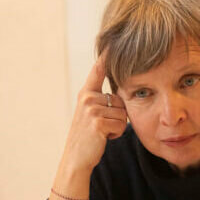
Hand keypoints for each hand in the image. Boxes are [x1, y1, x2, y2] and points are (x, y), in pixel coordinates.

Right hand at [62, 56, 127, 172]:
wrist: (76, 159)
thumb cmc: (88, 138)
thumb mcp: (91, 115)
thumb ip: (102, 101)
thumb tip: (121, 95)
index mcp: (86, 94)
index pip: (98, 70)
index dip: (106, 56)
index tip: (113, 40)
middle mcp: (87, 98)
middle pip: (120, 100)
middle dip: (117, 116)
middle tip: (102, 127)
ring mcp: (91, 109)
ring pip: (122, 114)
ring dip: (117, 127)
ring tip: (102, 133)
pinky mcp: (98, 122)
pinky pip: (121, 124)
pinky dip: (116, 134)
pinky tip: (103, 138)